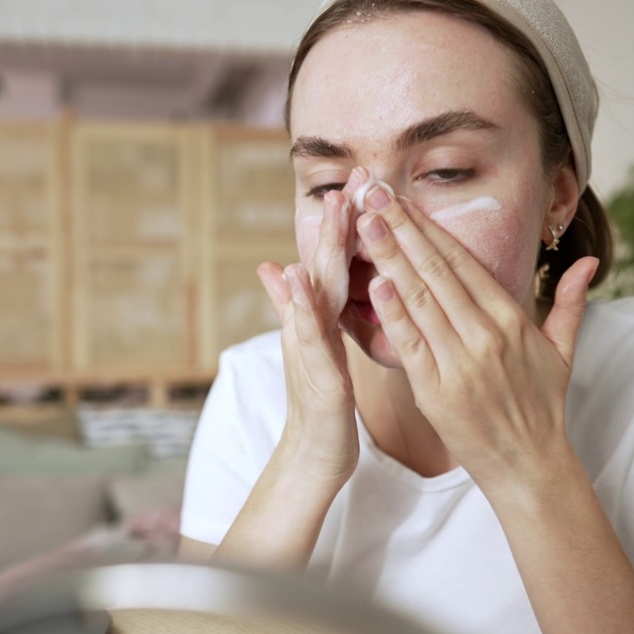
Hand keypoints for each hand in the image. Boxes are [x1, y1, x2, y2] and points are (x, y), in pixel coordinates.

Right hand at [257, 185, 359, 487]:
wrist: (313, 454)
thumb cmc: (320, 401)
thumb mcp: (313, 345)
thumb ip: (294, 306)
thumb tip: (274, 267)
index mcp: (322, 316)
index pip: (336, 262)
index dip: (345, 222)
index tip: (359, 181)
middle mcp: (311, 324)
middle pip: (324, 265)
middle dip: (337, 222)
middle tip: (349, 179)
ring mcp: (308, 347)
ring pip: (314, 292)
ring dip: (320, 252)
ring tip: (328, 215)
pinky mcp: (314, 373)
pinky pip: (307, 335)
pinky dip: (301, 306)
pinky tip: (300, 281)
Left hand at [356, 188, 597, 496]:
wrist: (529, 466)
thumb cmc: (541, 407)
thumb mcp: (562, 351)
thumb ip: (569, 302)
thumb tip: (587, 261)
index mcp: (512, 320)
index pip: (465, 262)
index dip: (431, 228)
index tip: (404, 200)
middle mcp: (486, 335)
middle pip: (438, 271)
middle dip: (403, 229)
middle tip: (373, 192)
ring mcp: (461, 362)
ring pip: (421, 299)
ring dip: (390, 258)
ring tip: (366, 223)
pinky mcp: (437, 391)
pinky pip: (410, 344)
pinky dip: (392, 313)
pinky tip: (374, 283)